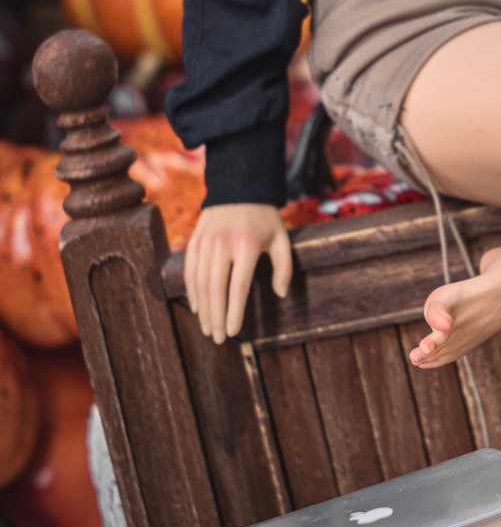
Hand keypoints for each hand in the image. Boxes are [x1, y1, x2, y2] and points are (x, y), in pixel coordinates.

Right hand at [183, 203, 291, 342]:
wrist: (238, 187)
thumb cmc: (264, 218)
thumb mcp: (281, 239)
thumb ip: (284, 267)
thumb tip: (281, 294)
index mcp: (245, 245)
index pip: (238, 287)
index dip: (234, 312)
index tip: (233, 332)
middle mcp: (222, 245)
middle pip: (215, 289)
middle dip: (216, 317)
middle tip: (218, 339)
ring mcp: (205, 242)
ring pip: (199, 283)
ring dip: (203, 310)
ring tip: (208, 329)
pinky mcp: (194, 241)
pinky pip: (189, 271)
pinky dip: (192, 292)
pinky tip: (198, 308)